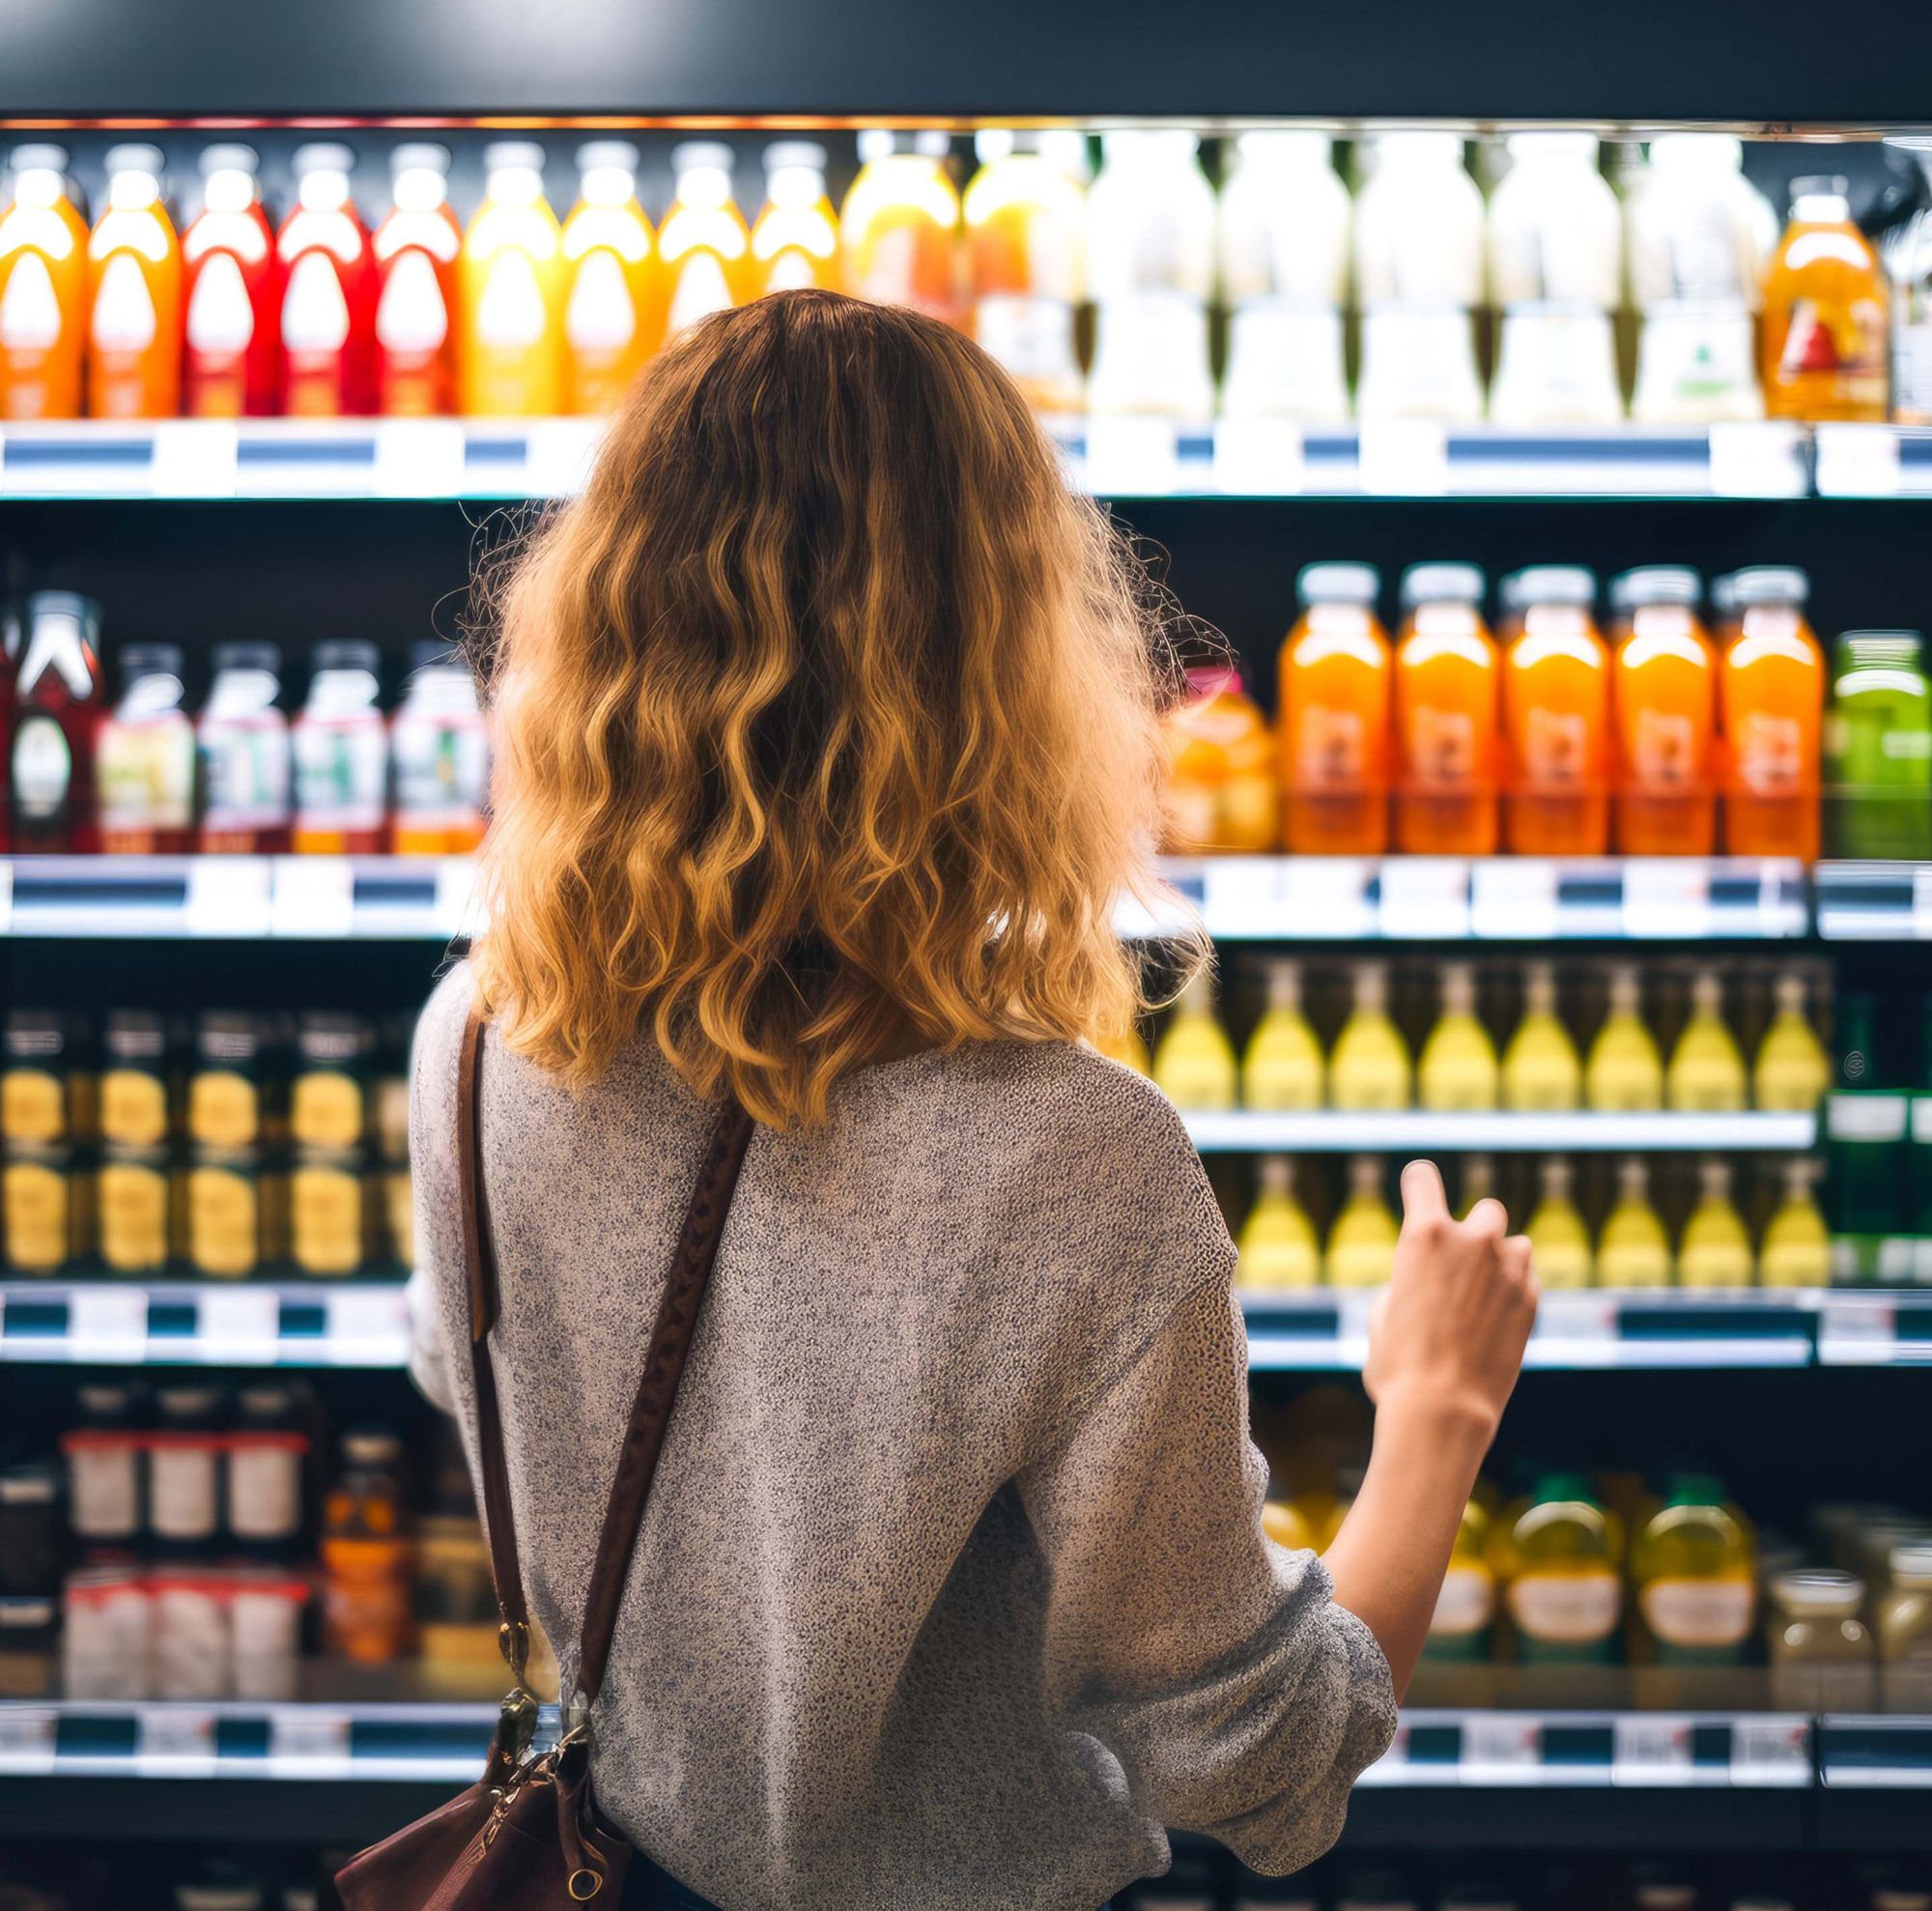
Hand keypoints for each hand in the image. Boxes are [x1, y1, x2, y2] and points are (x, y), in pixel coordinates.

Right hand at [1363, 1160, 1537, 1443]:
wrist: (1444, 1411)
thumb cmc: (1399, 1366)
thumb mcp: (1384, 1312)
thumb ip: (1408, 1278)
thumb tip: (1426, 1278)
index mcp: (1423, 1234)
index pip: (1422, 1178)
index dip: (1417, 1185)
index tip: (1418, 1194)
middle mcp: (1471, 1240)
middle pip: (1486, 1209)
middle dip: (1475, 1232)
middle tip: (1460, 1266)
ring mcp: (1509, 1268)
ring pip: (1516, 1244)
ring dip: (1502, 1261)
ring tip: (1483, 1297)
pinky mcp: (1533, 1299)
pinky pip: (1528, 1278)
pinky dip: (1516, 1291)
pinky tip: (1497, 1323)